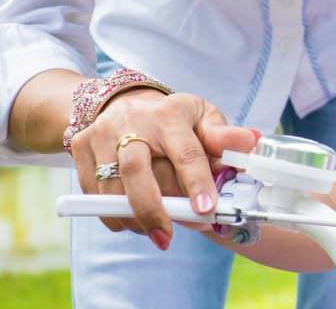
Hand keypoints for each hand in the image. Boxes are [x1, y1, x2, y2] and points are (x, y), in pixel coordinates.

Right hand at [69, 88, 257, 248]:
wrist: (123, 103)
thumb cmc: (172, 117)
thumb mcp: (202, 116)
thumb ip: (223, 136)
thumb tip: (252, 141)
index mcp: (169, 115)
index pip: (185, 152)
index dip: (197, 182)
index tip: (207, 210)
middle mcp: (131, 124)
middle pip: (138, 173)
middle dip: (158, 210)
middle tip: (175, 235)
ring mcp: (101, 137)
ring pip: (113, 188)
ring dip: (137, 218)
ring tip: (159, 232)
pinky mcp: (80, 153)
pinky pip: (95, 196)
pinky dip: (116, 216)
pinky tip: (136, 221)